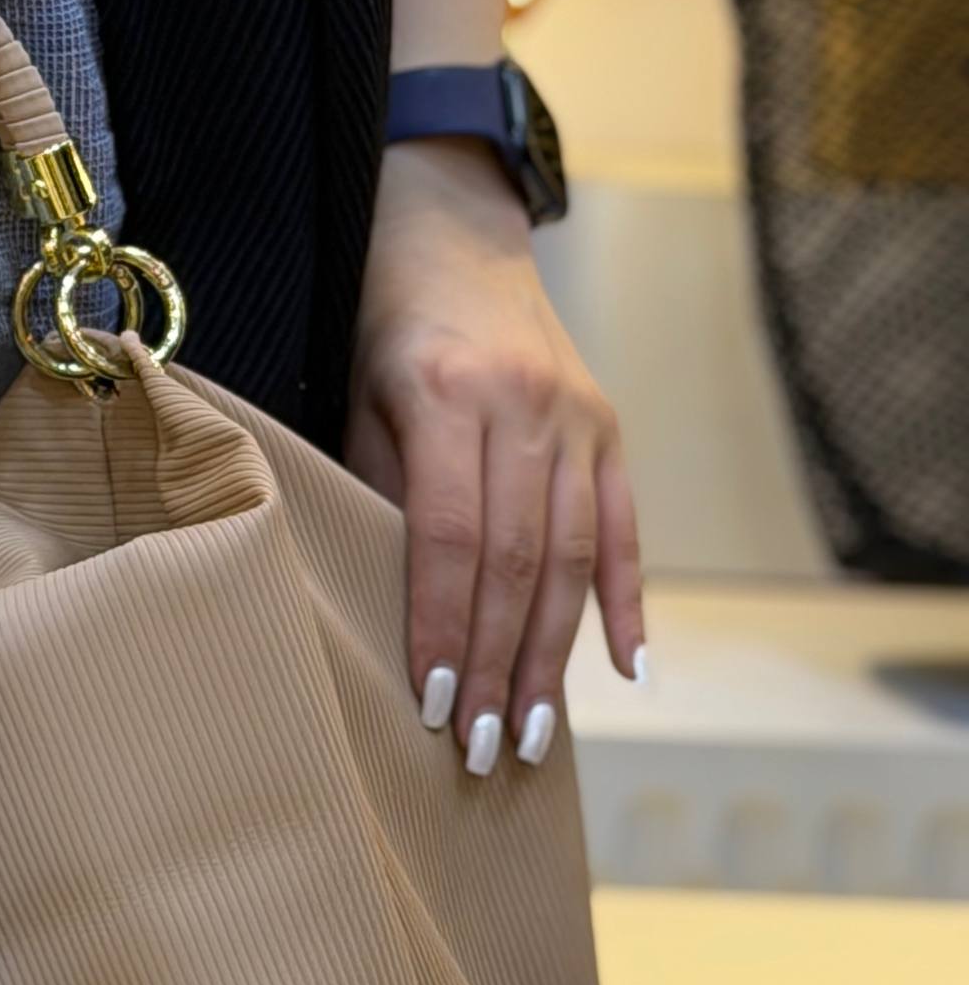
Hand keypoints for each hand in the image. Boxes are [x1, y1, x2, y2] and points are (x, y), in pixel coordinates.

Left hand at [344, 140, 646, 774]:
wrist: (450, 235)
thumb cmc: (382, 334)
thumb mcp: (357, 403)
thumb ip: (377, 496)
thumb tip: (385, 617)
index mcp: (448, 397)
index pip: (450, 538)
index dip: (444, 627)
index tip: (436, 705)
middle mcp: (526, 407)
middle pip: (519, 562)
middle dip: (501, 666)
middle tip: (485, 749)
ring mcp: (579, 417)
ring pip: (572, 558)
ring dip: (553, 657)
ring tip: (536, 736)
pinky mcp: (610, 427)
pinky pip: (623, 529)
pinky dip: (627, 603)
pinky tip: (626, 672)